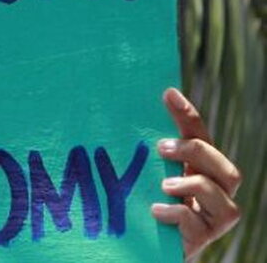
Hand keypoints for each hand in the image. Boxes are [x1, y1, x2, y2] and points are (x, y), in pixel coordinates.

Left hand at [152, 88, 241, 258]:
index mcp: (198, 170)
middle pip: (227, 168)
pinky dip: (178, 214)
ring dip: (194, 185)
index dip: (187, 115)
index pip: (200, 136)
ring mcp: (212, 218)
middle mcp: (213, 193)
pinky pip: (200, 224)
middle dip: (196, 153)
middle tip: (161, 148)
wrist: (144, 249)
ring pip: (225, 198)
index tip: (167, 93)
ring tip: (165, 185)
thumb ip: (141, 157)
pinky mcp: (202, 239)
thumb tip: (113, 118)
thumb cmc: (141, 208)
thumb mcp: (141, 177)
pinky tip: (156, 211)